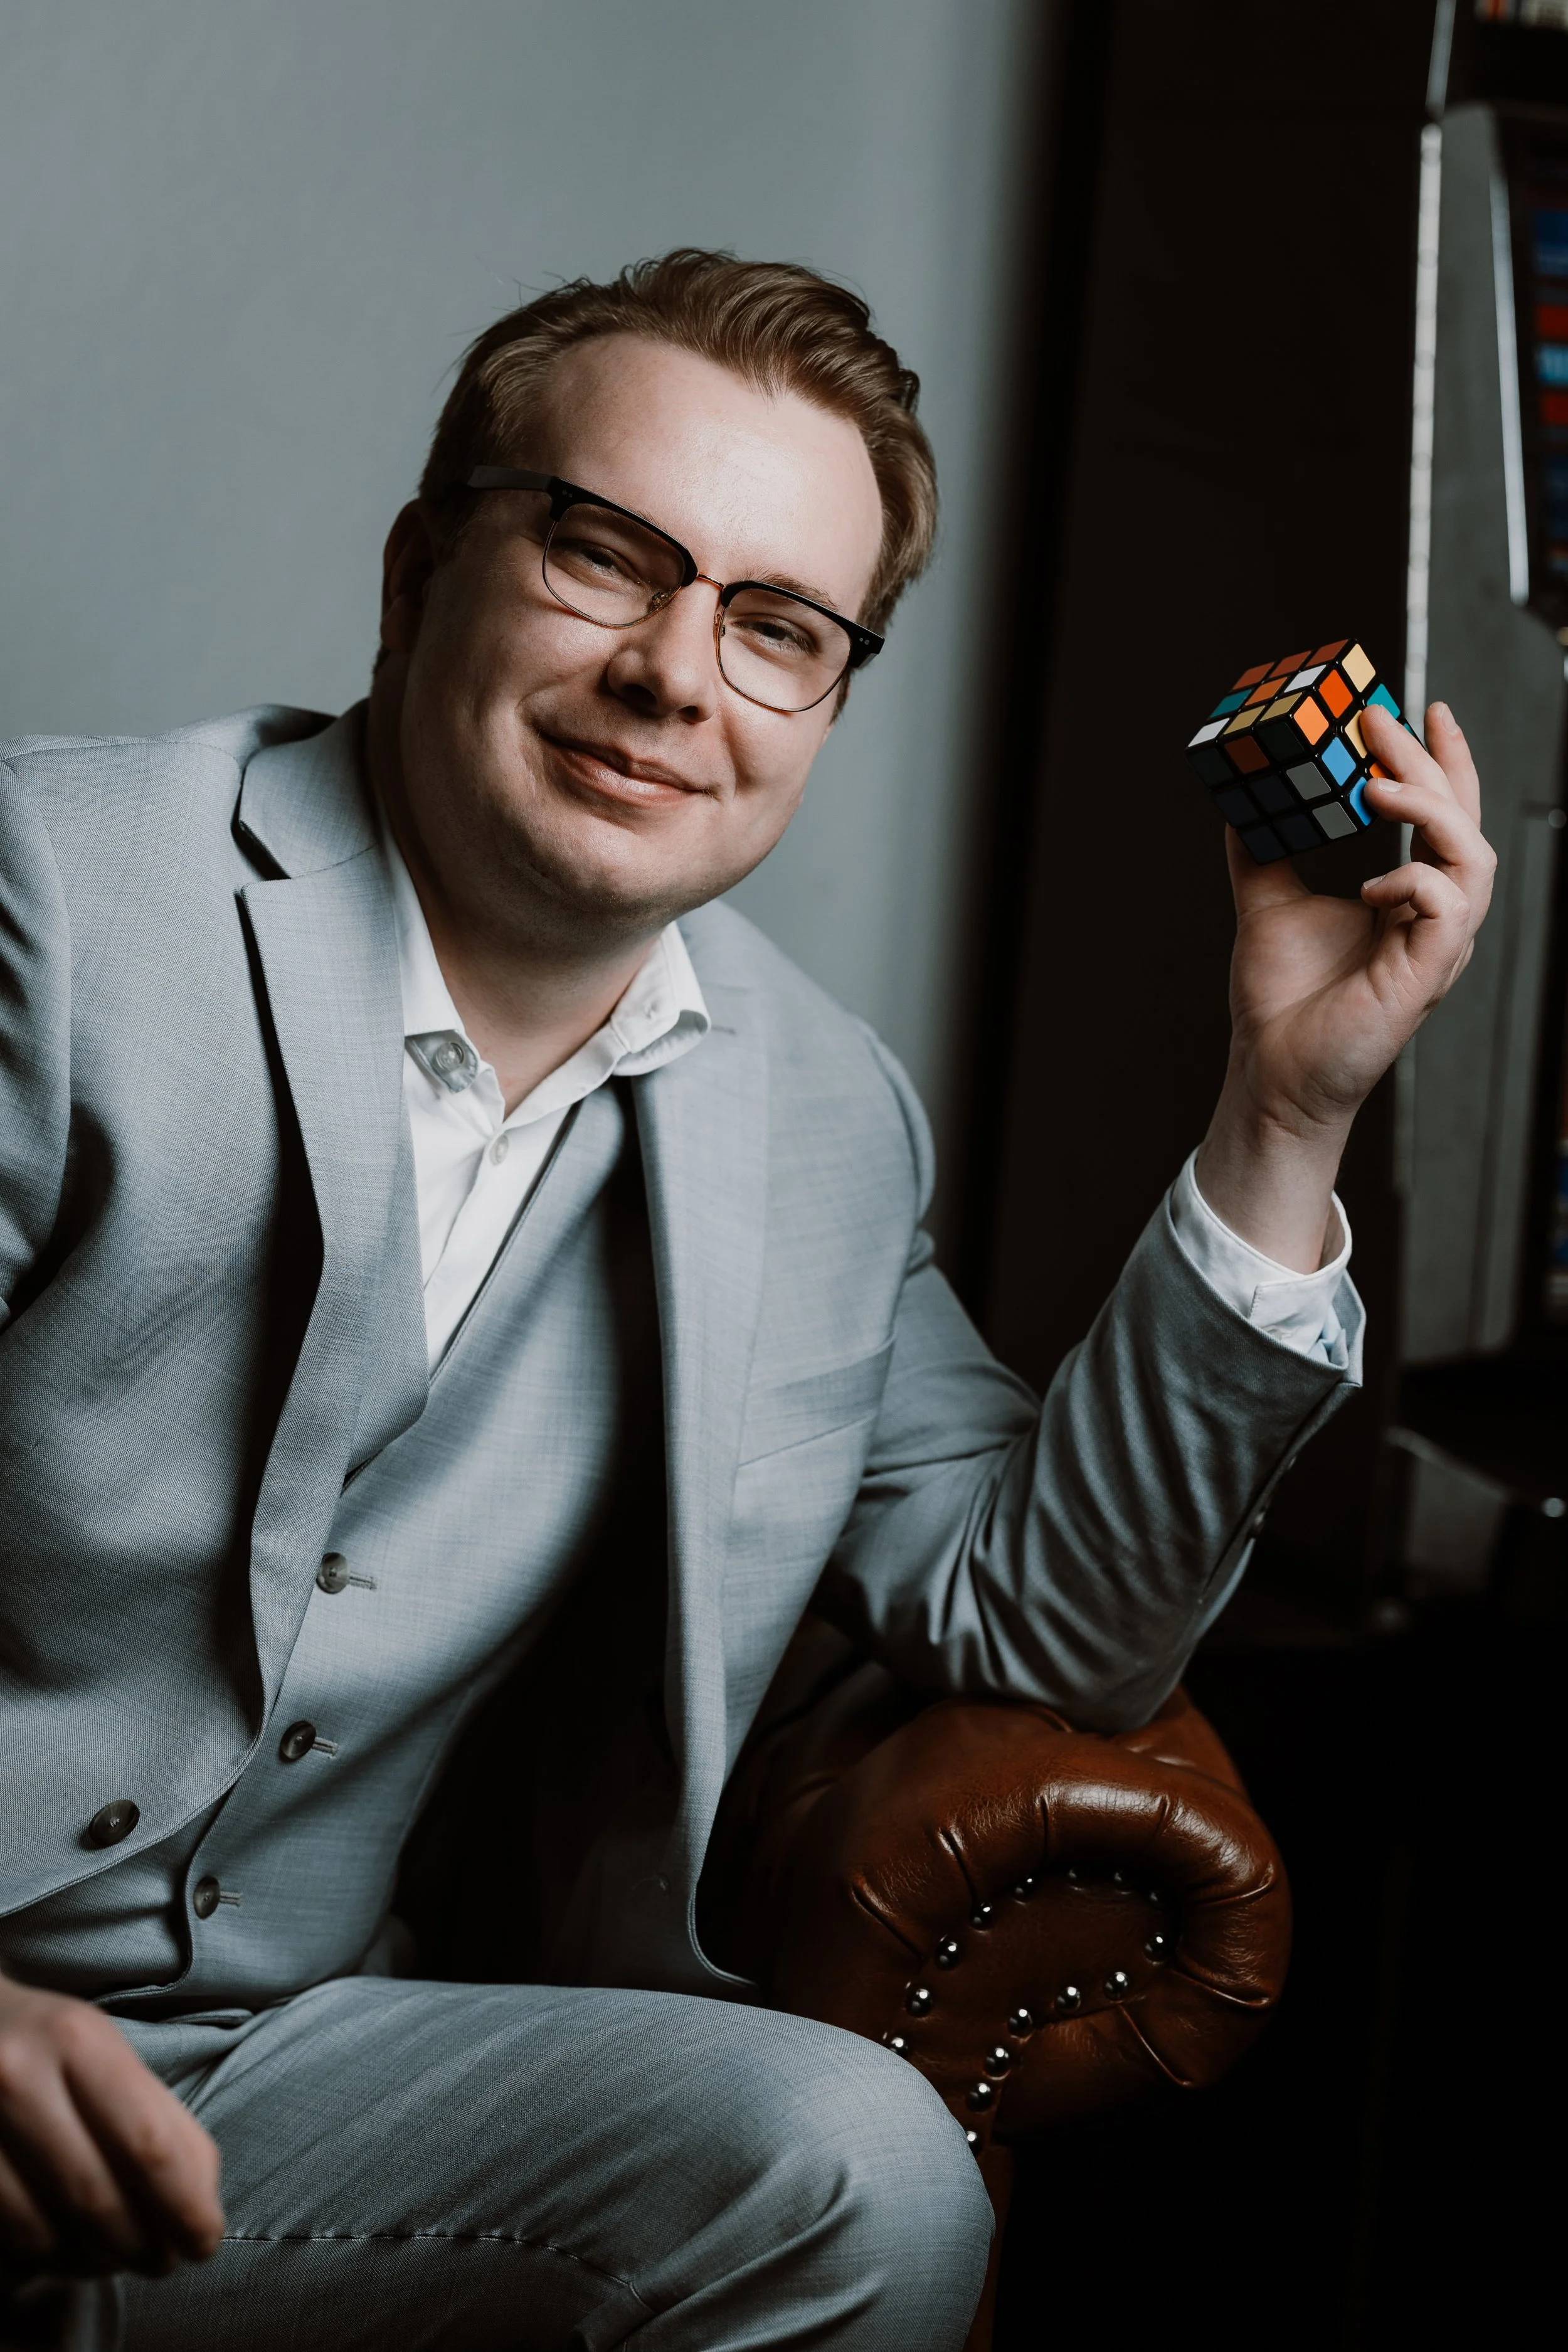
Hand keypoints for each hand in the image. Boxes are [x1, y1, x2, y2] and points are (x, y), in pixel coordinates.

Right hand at [0, 1973, 222, 2282]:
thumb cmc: (46, 2042)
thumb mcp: (103, 2050)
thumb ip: (155, 2113)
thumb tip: (197, 2199)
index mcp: (77, 2039)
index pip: (149, 2144)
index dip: (186, 2208)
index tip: (204, 2240)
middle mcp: (19, 2079)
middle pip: (98, 2199)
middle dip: (143, 2247)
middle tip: (164, 2259)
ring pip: (46, 2235)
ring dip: (94, 2263)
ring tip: (115, 2256)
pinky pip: (7, 2242)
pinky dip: (45, 2261)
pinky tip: (65, 2249)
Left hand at [1196, 701, 1494, 1269]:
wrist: (1270, 1072)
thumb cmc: (1280, 1002)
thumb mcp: (1266, 904)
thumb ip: (1265, 851)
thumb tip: (1245, 797)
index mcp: (1407, 898)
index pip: (1444, 815)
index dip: (1441, 760)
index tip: (1420, 707)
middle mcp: (1434, 918)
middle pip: (1463, 820)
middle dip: (1428, 762)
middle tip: (1382, 719)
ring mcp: (1437, 947)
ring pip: (1474, 856)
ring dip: (1430, 810)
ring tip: (1375, 784)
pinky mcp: (1427, 974)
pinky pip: (1448, 907)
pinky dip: (1413, 880)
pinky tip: (1369, 884)